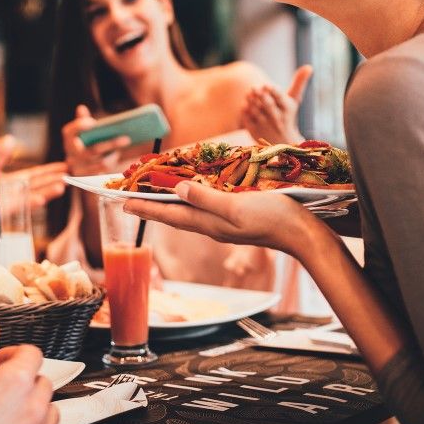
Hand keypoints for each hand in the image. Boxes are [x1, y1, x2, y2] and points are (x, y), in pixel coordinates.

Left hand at [0, 157, 67, 242]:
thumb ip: (1, 157)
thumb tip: (10, 138)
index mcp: (17, 181)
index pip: (38, 175)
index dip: (51, 171)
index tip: (65, 167)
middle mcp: (20, 192)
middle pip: (41, 185)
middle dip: (55, 180)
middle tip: (71, 176)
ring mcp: (17, 203)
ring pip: (36, 195)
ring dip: (48, 192)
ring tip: (62, 187)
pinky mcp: (10, 212)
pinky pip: (22, 206)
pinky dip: (32, 203)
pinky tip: (42, 199)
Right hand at [62, 105, 129, 175]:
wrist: (86, 167)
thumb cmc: (88, 144)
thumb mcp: (86, 132)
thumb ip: (83, 121)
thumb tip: (81, 108)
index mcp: (68, 141)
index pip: (69, 132)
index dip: (79, 126)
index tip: (93, 123)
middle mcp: (70, 156)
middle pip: (92, 150)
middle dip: (111, 144)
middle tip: (127, 138)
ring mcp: (78, 170)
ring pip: (101, 163)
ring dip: (115, 155)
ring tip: (124, 148)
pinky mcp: (88, 180)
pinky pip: (104, 173)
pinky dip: (113, 163)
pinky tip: (118, 156)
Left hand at [124, 181, 312, 254]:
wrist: (303, 234)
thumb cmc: (273, 218)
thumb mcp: (237, 206)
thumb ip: (206, 198)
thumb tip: (176, 189)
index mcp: (209, 224)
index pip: (169, 215)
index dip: (144, 208)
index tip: (120, 201)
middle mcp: (212, 226)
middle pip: (174, 214)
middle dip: (151, 205)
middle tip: (129, 196)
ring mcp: (224, 224)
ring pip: (189, 212)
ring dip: (169, 202)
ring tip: (152, 193)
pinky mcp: (237, 219)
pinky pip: (205, 208)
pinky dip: (191, 199)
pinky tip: (193, 193)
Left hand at [241, 64, 311, 144]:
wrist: (282, 142)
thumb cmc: (287, 114)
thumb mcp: (294, 100)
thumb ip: (299, 83)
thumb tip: (309, 66)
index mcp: (287, 108)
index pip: (280, 98)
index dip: (273, 92)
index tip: (267, 85)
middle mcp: (278, 118)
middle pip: (268, 105)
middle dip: (260, 95)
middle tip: (254, 88)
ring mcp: (265, 126)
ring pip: (256, 111)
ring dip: (251, 101)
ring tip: (249, 94)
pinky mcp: (255, 131)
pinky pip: (247, 119)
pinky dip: (245, 111)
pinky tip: (246, 105)